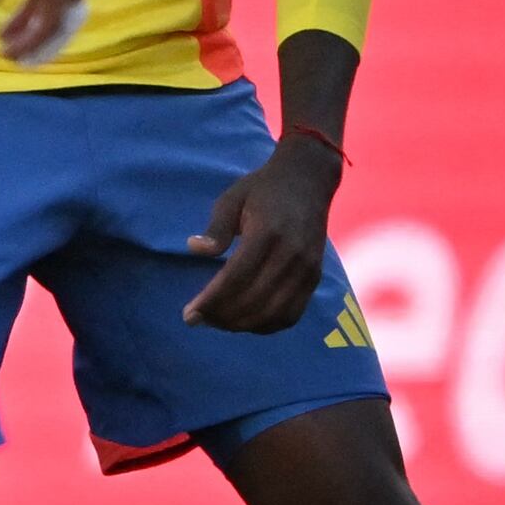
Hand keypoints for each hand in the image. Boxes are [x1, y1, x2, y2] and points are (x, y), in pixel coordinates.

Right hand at [0, 0, 88, 65]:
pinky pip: (48, 24)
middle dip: (36, 29)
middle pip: (61, 5)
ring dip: (34, 41)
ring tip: (9, 54)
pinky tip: (11, 50)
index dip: (35, 10)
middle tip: (14, 46)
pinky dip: (33, 41)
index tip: (14, 25)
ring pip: (57, 18)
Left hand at [186, 141, 339, 334]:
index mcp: (267, 233)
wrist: (308, 178)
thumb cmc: (264, 188)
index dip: (211, 302)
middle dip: (221, 317)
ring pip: (272, 314)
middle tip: (199, 319)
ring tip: (219, 322)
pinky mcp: (315, 277)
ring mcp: (306, 269)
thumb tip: (195, 249)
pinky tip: (246, 322)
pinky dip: (267, 326)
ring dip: (242, 325)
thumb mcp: (233, 198)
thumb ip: (216, 228)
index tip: (189, 315)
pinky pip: (291, 314)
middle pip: (253, 301)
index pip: (235, 278)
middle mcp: (291, 255)